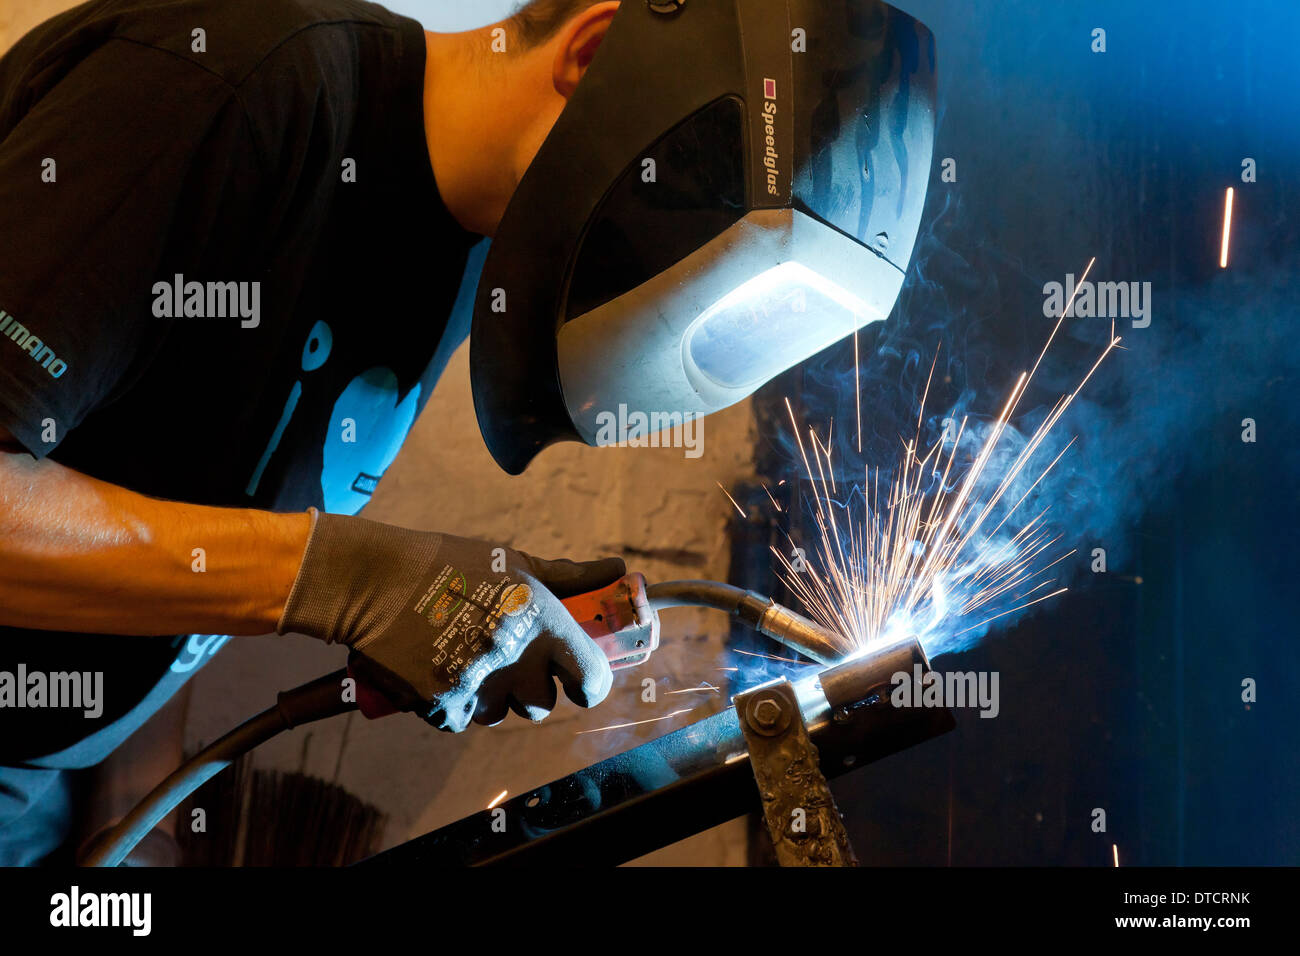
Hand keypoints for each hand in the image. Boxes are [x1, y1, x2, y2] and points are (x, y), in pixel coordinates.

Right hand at [277, 509, 623, 730]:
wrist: (377, 580)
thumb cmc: (450, 565)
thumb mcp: (516, 563)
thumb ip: (570, 576)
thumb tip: (616, 567)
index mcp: (541, 621)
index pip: (590, 676)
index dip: (588, 685)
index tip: (578, 685)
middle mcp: (515, 656)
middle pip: (541, 704)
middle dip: (527, 689)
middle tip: (504, 660)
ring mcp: (477, 682)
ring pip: (498, 714)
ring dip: (488, 696)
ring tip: (466, 658)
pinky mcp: (441, 702)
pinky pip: (459, 721)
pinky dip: (450, 703)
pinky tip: (437, 668)